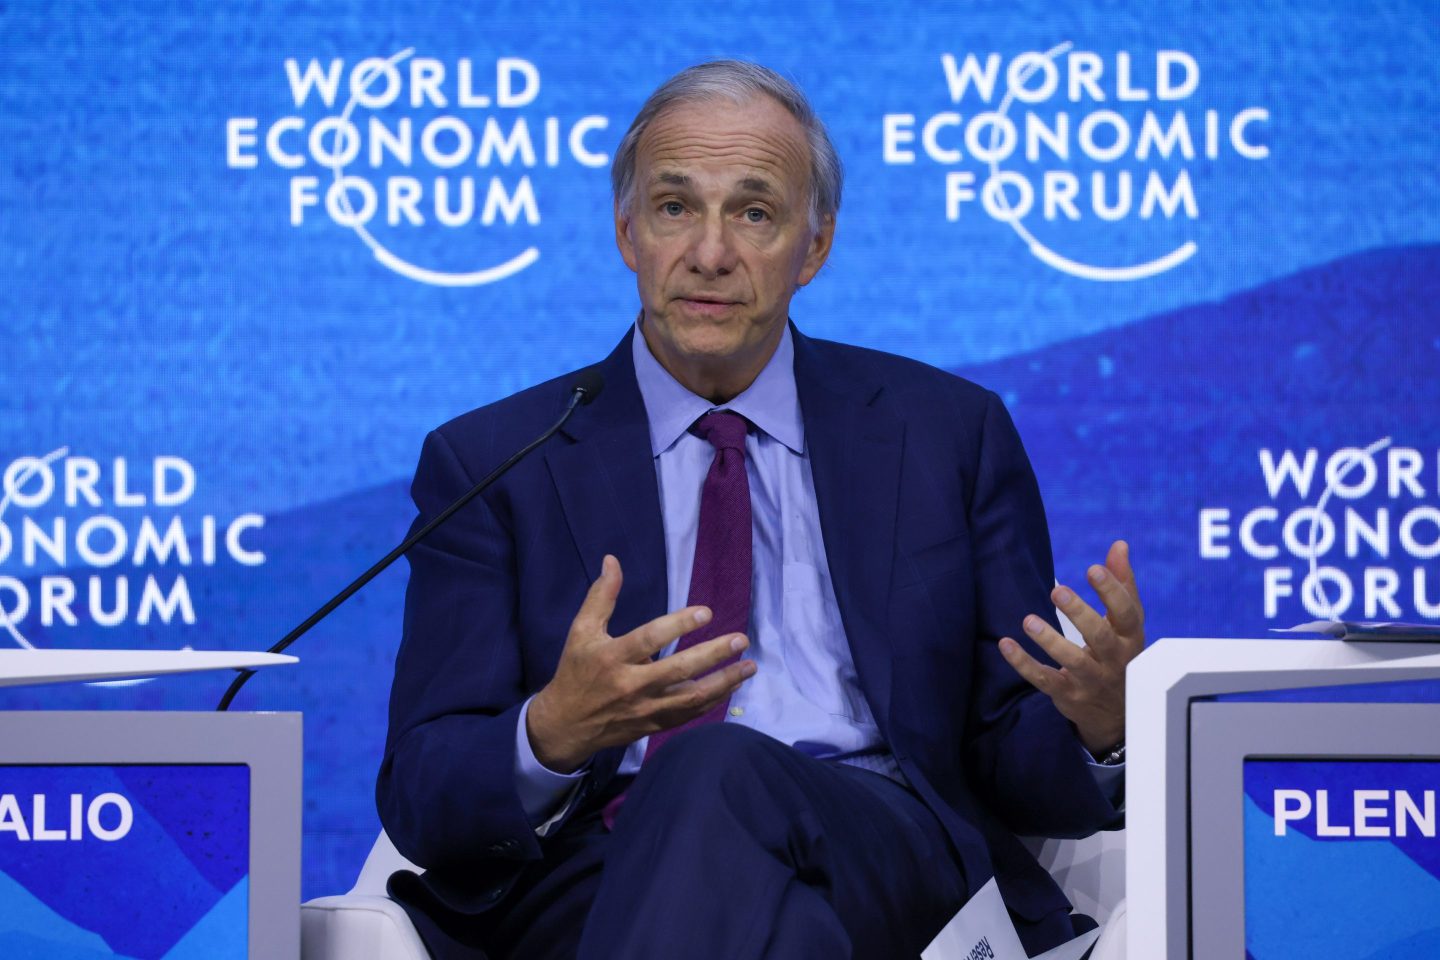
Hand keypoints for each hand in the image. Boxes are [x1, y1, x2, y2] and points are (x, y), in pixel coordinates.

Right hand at [526, 554, 757, 771]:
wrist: (566, 724)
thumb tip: (612, 560)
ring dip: (724, 681)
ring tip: (749, 666)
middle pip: (679, 670)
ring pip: (691, 697)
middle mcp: (631, 685)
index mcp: (612, 657)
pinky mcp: (654, 724)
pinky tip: (731, 686)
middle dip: (714, 655)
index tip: (707, 612)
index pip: (650, 639)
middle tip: (741, 639)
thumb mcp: (581, 631)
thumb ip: (601, 596)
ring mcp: (645, 708)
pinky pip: (689, 714)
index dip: (679, 625)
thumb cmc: (576, 671)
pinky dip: (713, 701)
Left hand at [998, 540, 1144, 752]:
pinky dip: (1023, 664)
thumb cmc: (1120, 654)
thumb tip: (1119, 545)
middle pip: (1099, 636)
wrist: (1117, 715)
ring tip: (1028, 620)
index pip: (1126, 613)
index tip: (1093, 568)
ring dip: (1050, 641)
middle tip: (1057, 590)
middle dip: (1079, 613)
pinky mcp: (1068, 695)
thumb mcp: (1126, 623)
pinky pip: (1044, 679)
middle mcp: (1114, 660)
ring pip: (1072, 661)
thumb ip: (1122, 584)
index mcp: (1130, 637)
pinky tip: (1005, 644)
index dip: (1112, 591)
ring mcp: (1091, 680)